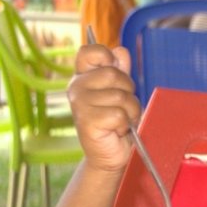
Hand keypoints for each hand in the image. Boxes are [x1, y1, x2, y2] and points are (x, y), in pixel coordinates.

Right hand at [66, 44, 140, 173]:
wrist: (110, 154)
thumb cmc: (116, 123)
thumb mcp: (121, 93)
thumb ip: (120, 71)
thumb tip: (121, 51)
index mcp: (83, 77)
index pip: (90, 51)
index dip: (107, 57)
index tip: (115, 71)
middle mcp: (77, 87)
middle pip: (113, 74)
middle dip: (129, 92)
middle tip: (123, 107)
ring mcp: (80, 104)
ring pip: (120, 96)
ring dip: (130, 111)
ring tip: (121, 121)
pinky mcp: (87, 121)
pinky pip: (118, 115)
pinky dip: (125, 124)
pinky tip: (116, 131)